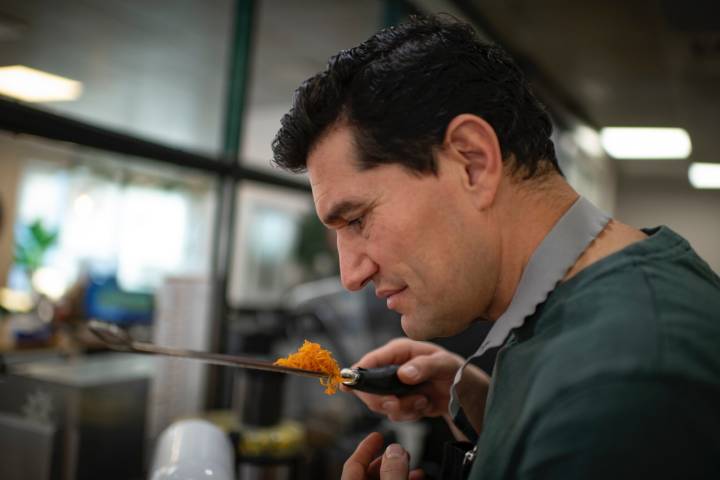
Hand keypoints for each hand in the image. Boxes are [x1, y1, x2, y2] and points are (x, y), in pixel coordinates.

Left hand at [341, 432, 423, 479]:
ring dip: (398, 472)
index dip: (366, 447)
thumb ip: (393, 471)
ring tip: (415, 468)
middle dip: (387, 460)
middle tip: (400, 451)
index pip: (353, 464)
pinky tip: (417, 478)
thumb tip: (394, 450)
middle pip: (368, 473)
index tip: (377, 436)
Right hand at [342, 338, 463, 421]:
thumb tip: (403, 374)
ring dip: (402, 408)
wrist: (462, 393)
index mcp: (399, 351)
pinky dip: (409, 414)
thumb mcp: (444, 364)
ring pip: (380, 403)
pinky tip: (423, 406)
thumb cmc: (454, 370)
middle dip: (381, 399)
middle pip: (368, 386)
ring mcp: (393, 385)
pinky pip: (394, 413)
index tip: (349, 385)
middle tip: (396, 403)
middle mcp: (391, 367)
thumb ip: (424, 366)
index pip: (371, 360)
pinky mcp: (399, 401)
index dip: (358, 373)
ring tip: (422, 401)